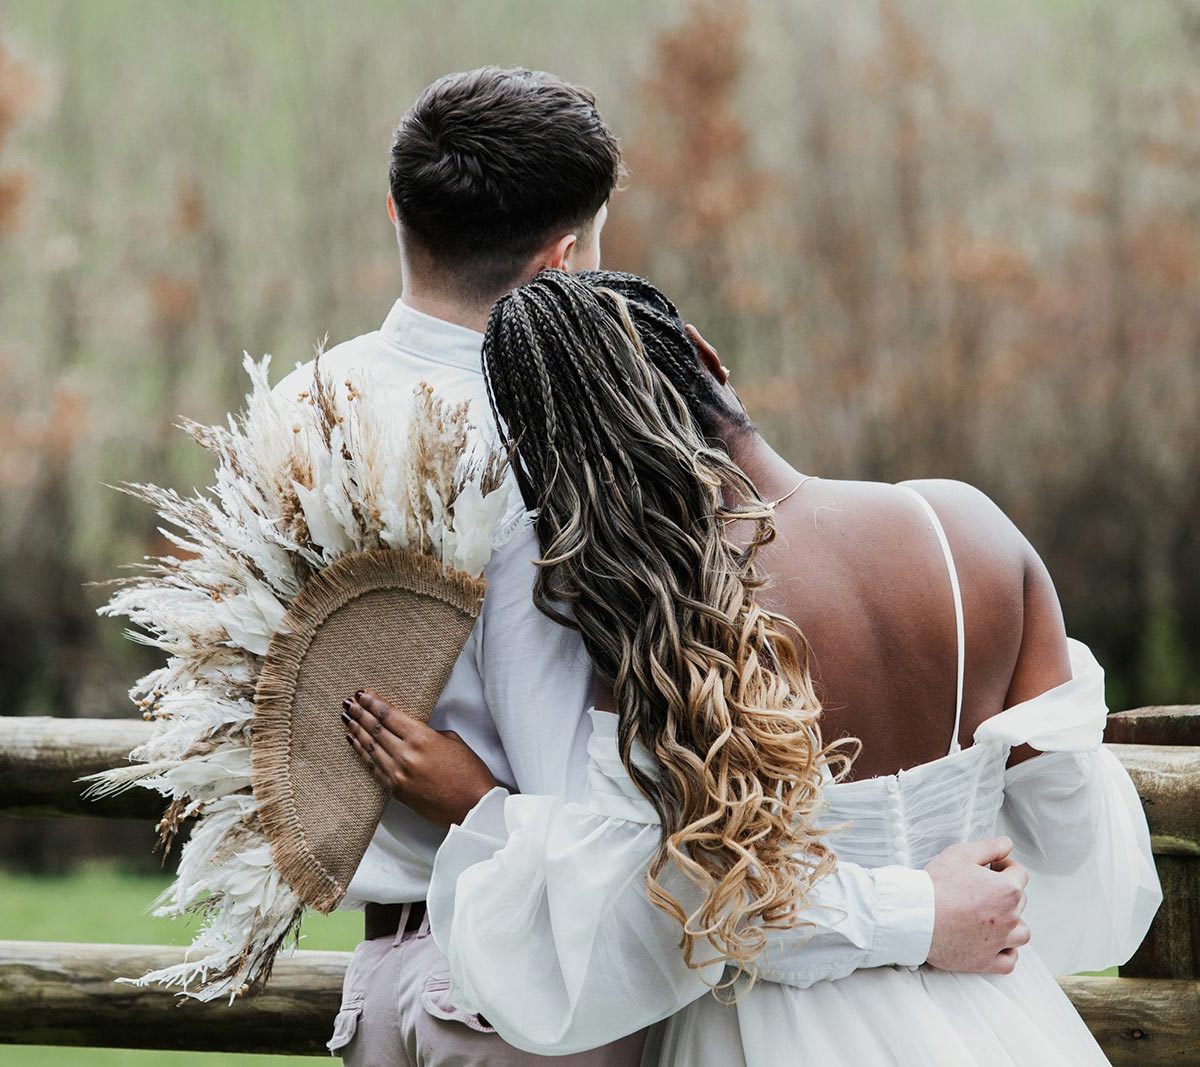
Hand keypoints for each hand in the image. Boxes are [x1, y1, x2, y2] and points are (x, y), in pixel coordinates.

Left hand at [342, 689, 499, 828]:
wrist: (472, 808)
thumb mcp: (453, 741)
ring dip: (357, 731)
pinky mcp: (396, 791)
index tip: (362, 694)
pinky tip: (355, 743)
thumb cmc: (469, 773)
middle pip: (375, 729)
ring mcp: (397, 775)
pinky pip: (373, 768)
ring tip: (347, 719)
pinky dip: (362, 753)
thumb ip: (429, 733)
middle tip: (348, 703)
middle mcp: (405, 755)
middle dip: (360, 714)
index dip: (373, 703)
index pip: (389, 715)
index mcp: (422, 738)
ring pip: (370, 748)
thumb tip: (412, 732)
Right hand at [924, 836, 1030, 973]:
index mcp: (1006, 890)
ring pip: (1021, 933)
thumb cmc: (936, 885)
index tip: (993, 866)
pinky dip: (1006, 951)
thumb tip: (1007, 844)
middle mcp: (1009, 917)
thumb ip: (989, 847)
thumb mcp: (961, 854)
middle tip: (983, 887)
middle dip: (1006, 892)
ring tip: (992, 916)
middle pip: (1020, 902)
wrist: (915, 917)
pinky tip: (993, 942)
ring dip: (1012, 924)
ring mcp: (999, 942)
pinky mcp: (985, 961)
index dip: (1006, 866)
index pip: (1020, 874)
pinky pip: (1009, 960)